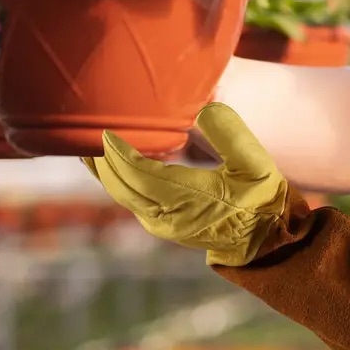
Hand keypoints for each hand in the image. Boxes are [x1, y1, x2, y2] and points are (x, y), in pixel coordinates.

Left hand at [81, 103, 287, 265]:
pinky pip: (128, 198)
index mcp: (189, 199)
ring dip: (103, 169)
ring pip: (120, 193)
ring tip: (85, 142)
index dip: (119, 152)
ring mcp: (161, 224)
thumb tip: (204, 108)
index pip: (140, 174)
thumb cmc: (262, 198)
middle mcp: (167, 216)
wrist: (265, 240)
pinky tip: (108, 162)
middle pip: (120, 184)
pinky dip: (114, 178)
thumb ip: (231, 134)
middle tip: (85, 127)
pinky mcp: (161, 224)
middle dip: (101, 158)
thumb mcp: (256, 163)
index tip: (106, 128)